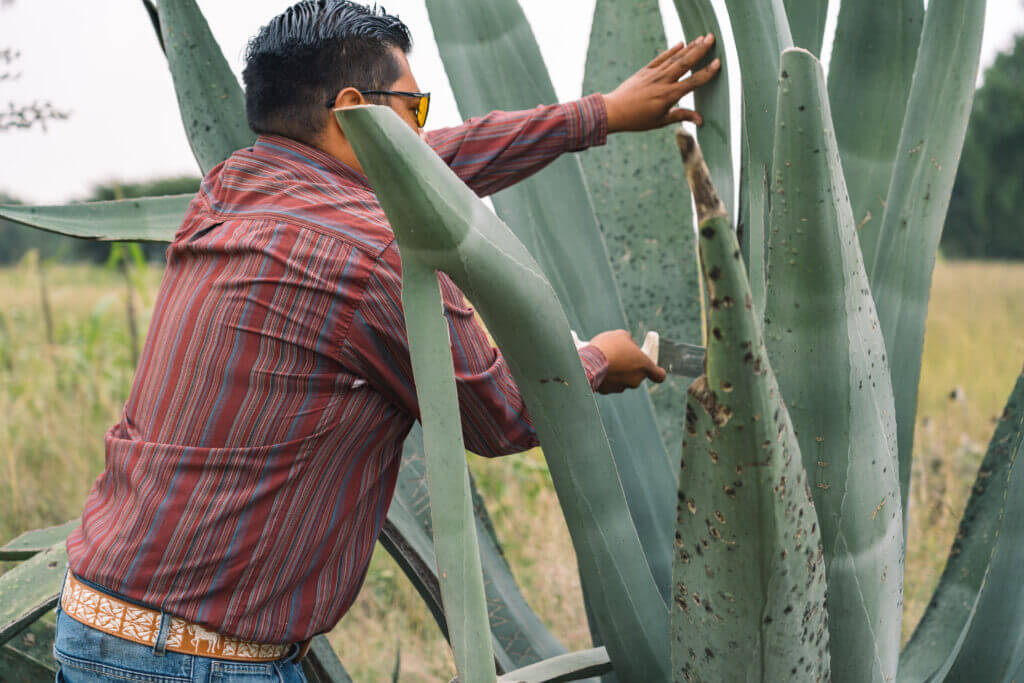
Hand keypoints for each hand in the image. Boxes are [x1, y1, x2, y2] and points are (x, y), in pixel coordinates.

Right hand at [587, 329, 666, 393]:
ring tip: (604, 358)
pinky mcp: (607, 391)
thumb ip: (629, 342)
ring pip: (621, 378)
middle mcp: (635, 380)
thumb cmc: (609, 347)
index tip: (653, 367)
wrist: (588, 363)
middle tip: (619, 354)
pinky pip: (608, 382)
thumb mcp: (622, 335)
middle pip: (636, 374)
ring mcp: (620, 387)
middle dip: (629, 365)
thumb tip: (628, 346)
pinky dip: (604, 375)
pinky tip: (596, 365)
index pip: (659, 375)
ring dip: (616, 370)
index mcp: (644, 366)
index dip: (657, 372)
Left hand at [603, 34, 720, 132]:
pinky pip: (661, 58)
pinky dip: (671, 50)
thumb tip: (701, 120)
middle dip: (700, 50)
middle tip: (712, 38)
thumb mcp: (661, 121)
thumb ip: (681, 116)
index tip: (718, 62)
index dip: (706, 72)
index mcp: (669, 96)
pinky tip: (681, 43)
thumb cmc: (637, 120)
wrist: (614, 110)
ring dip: (689, 47)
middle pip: (685, 63)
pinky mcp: (645, 70)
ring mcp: (654, 74)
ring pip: (674, 58)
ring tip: (702, 37)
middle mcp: (663, 82)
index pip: (692, 82)